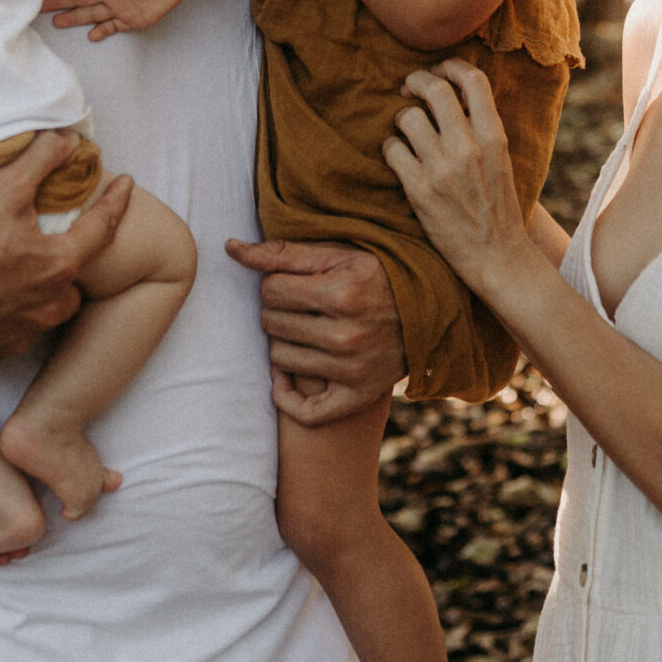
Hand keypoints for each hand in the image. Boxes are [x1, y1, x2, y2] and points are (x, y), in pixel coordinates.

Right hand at [0, 129, 136, 360]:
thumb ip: (42, 159)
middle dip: (67, 259)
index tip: (126, 183)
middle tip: (48, 240)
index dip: (116, 202)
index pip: (102, 229)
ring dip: (38, 291)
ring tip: (15, 269)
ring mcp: (16, 336)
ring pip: (44, 311)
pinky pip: (12, 332)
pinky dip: (8, 315)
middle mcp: (44, 308)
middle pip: (72, 279)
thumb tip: (70, 140)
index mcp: (56, 266)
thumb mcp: (0, 186)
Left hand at [226, 236, 406, 425]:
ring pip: (279, 360)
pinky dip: (287, 396)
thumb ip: (283, 252)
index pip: (270, 290)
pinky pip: (305, 411)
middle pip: (271, 324)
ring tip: (302, 331)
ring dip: (282, 344)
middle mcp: (346, 335)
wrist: (431, 312)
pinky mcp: (357, 395)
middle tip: (299, 306)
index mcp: (341, 294)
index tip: (292, 284)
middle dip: (277, 311)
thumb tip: (231, 250)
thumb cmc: (378, 275)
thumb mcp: (338, 255)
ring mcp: (352, 370)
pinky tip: (286, 378)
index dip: (275, 283)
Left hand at [382, 63, 534, 299]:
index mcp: (495, 136)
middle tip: (408, 88)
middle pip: (433, 88)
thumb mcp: (502, 159)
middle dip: (415, 81)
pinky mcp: (419, 190)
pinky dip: (391, 149)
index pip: (473, 79)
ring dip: (402, 119)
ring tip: (406, 132)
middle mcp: (469, 147)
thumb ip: (482, 126)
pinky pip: (391, 149)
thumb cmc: (497, 205)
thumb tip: (454, 91)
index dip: (450, 66)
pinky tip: (399, 158)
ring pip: (408, 117)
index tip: (439, 71)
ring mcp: (442, 168)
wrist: (497, 256)